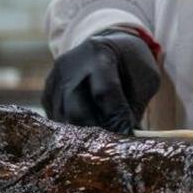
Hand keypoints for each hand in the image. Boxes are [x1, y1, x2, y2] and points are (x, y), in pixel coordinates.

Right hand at [42, 28, 160, 134]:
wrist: (110, 46)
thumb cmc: (132, 64)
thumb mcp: (144, 77)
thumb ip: (134, 105)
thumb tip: (126, 139)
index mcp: (100, 54)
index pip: (104, 92)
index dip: (115, 119)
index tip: (126, 137)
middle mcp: (71, 65)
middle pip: (76, 110)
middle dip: (96, 133)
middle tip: (112, 146)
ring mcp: (55, 78)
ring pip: (64, 119)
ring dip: (84, 137)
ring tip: (102, 144)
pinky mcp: (47, 92)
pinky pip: (55, 120)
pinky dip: (72, 132)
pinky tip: (87, 136)